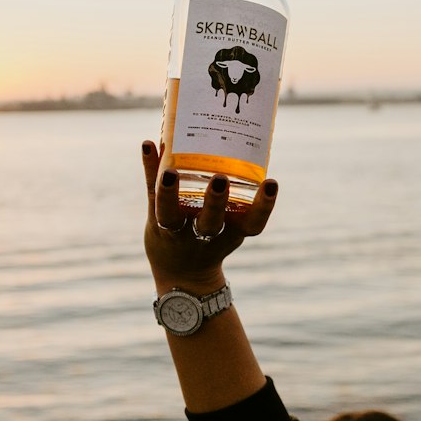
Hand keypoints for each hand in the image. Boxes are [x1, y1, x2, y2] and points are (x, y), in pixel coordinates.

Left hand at [142, 141, 277, 291]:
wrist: (182, 276)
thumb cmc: (213, 242)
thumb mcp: (231, 228)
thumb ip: (239, 197)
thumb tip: (244, 144)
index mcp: (230, 233)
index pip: (252, 223)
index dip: (263, 206)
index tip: (272, 183)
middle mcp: (203, 234)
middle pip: (210, 221)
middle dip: (215, 202)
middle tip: (220, 179)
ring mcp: (176, 229)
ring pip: (170, 214)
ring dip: (169, 192)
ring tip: (170, 171)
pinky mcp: (154, 219)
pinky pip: (150, 194)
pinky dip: (149, 168)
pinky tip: (148, 145)